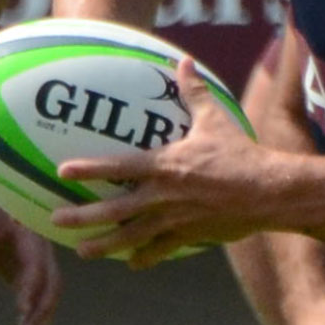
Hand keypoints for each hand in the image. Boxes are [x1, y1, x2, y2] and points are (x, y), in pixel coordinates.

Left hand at [0, 180, 61, 324]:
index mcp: (30, 236)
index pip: (35, 266)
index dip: (30, 289)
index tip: (22, 312)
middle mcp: (41, 251)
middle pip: (50, 285)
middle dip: (40, 313)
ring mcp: (38, 263)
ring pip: (48, 295)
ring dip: (38, 321)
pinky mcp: (29, 273)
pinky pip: (37, 298)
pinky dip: (32, 318)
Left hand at [51, 70, 272, 267]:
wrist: (268, 193)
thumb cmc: (241, 154)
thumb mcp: (215, 121)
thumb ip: (194, 94)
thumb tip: (185, 62)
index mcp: (165, 166)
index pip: (117, 167)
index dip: (88, 168)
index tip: (62, 171)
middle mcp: (162, 196)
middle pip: (114, 210)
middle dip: (82, 216)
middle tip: (56, 220)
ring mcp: (174, 220)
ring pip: (130, 237)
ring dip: (104, 246)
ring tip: (82, 251)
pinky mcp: (189, 237)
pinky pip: (161, 249)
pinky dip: (144, 256)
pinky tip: (132, 262)